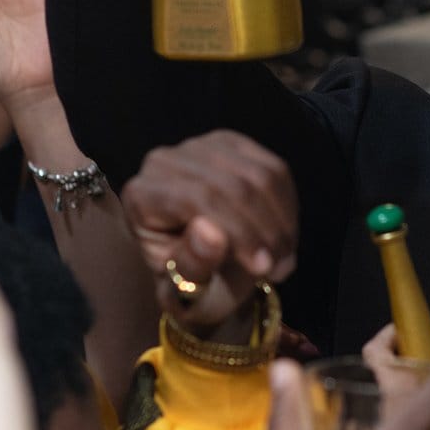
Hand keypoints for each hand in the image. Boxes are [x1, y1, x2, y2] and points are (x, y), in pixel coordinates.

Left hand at [122, 131, 297, 334]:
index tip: (263, 267)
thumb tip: (210, 232)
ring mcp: (199, 146)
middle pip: (232, 185)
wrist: (195, 264)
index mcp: (142, 195)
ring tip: (285, 258)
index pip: (198, 199)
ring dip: (281, 221)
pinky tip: (284, 234)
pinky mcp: (231, 143)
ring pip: (259, 175)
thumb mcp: (183, 286)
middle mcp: (165, 161)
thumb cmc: (184, 280)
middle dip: (265, 230)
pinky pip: (274, 168)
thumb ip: (193, 263)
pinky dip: (287, 205)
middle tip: (281, 268)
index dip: (238, 231)